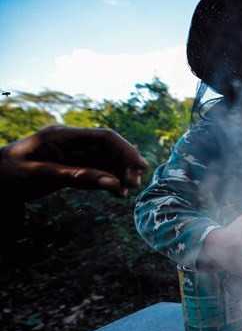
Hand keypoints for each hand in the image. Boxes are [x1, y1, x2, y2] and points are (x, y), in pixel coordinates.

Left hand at [0, 126, 148, 200]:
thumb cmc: (9, 174)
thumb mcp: (40, 175)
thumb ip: (76, 177)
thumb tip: (112, 183)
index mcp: (62, 136)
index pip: (103, 138)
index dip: (125, 150)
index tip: (140, 166)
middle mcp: (71, 143)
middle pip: (109, 149)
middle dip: (125, 165)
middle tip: (134, 185)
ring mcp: (73, 155)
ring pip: (106, 162)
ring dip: (120, 176)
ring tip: (126, 193)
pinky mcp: (72, 168)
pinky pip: (97, 173)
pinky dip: (109, 182)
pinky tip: (117, 193)